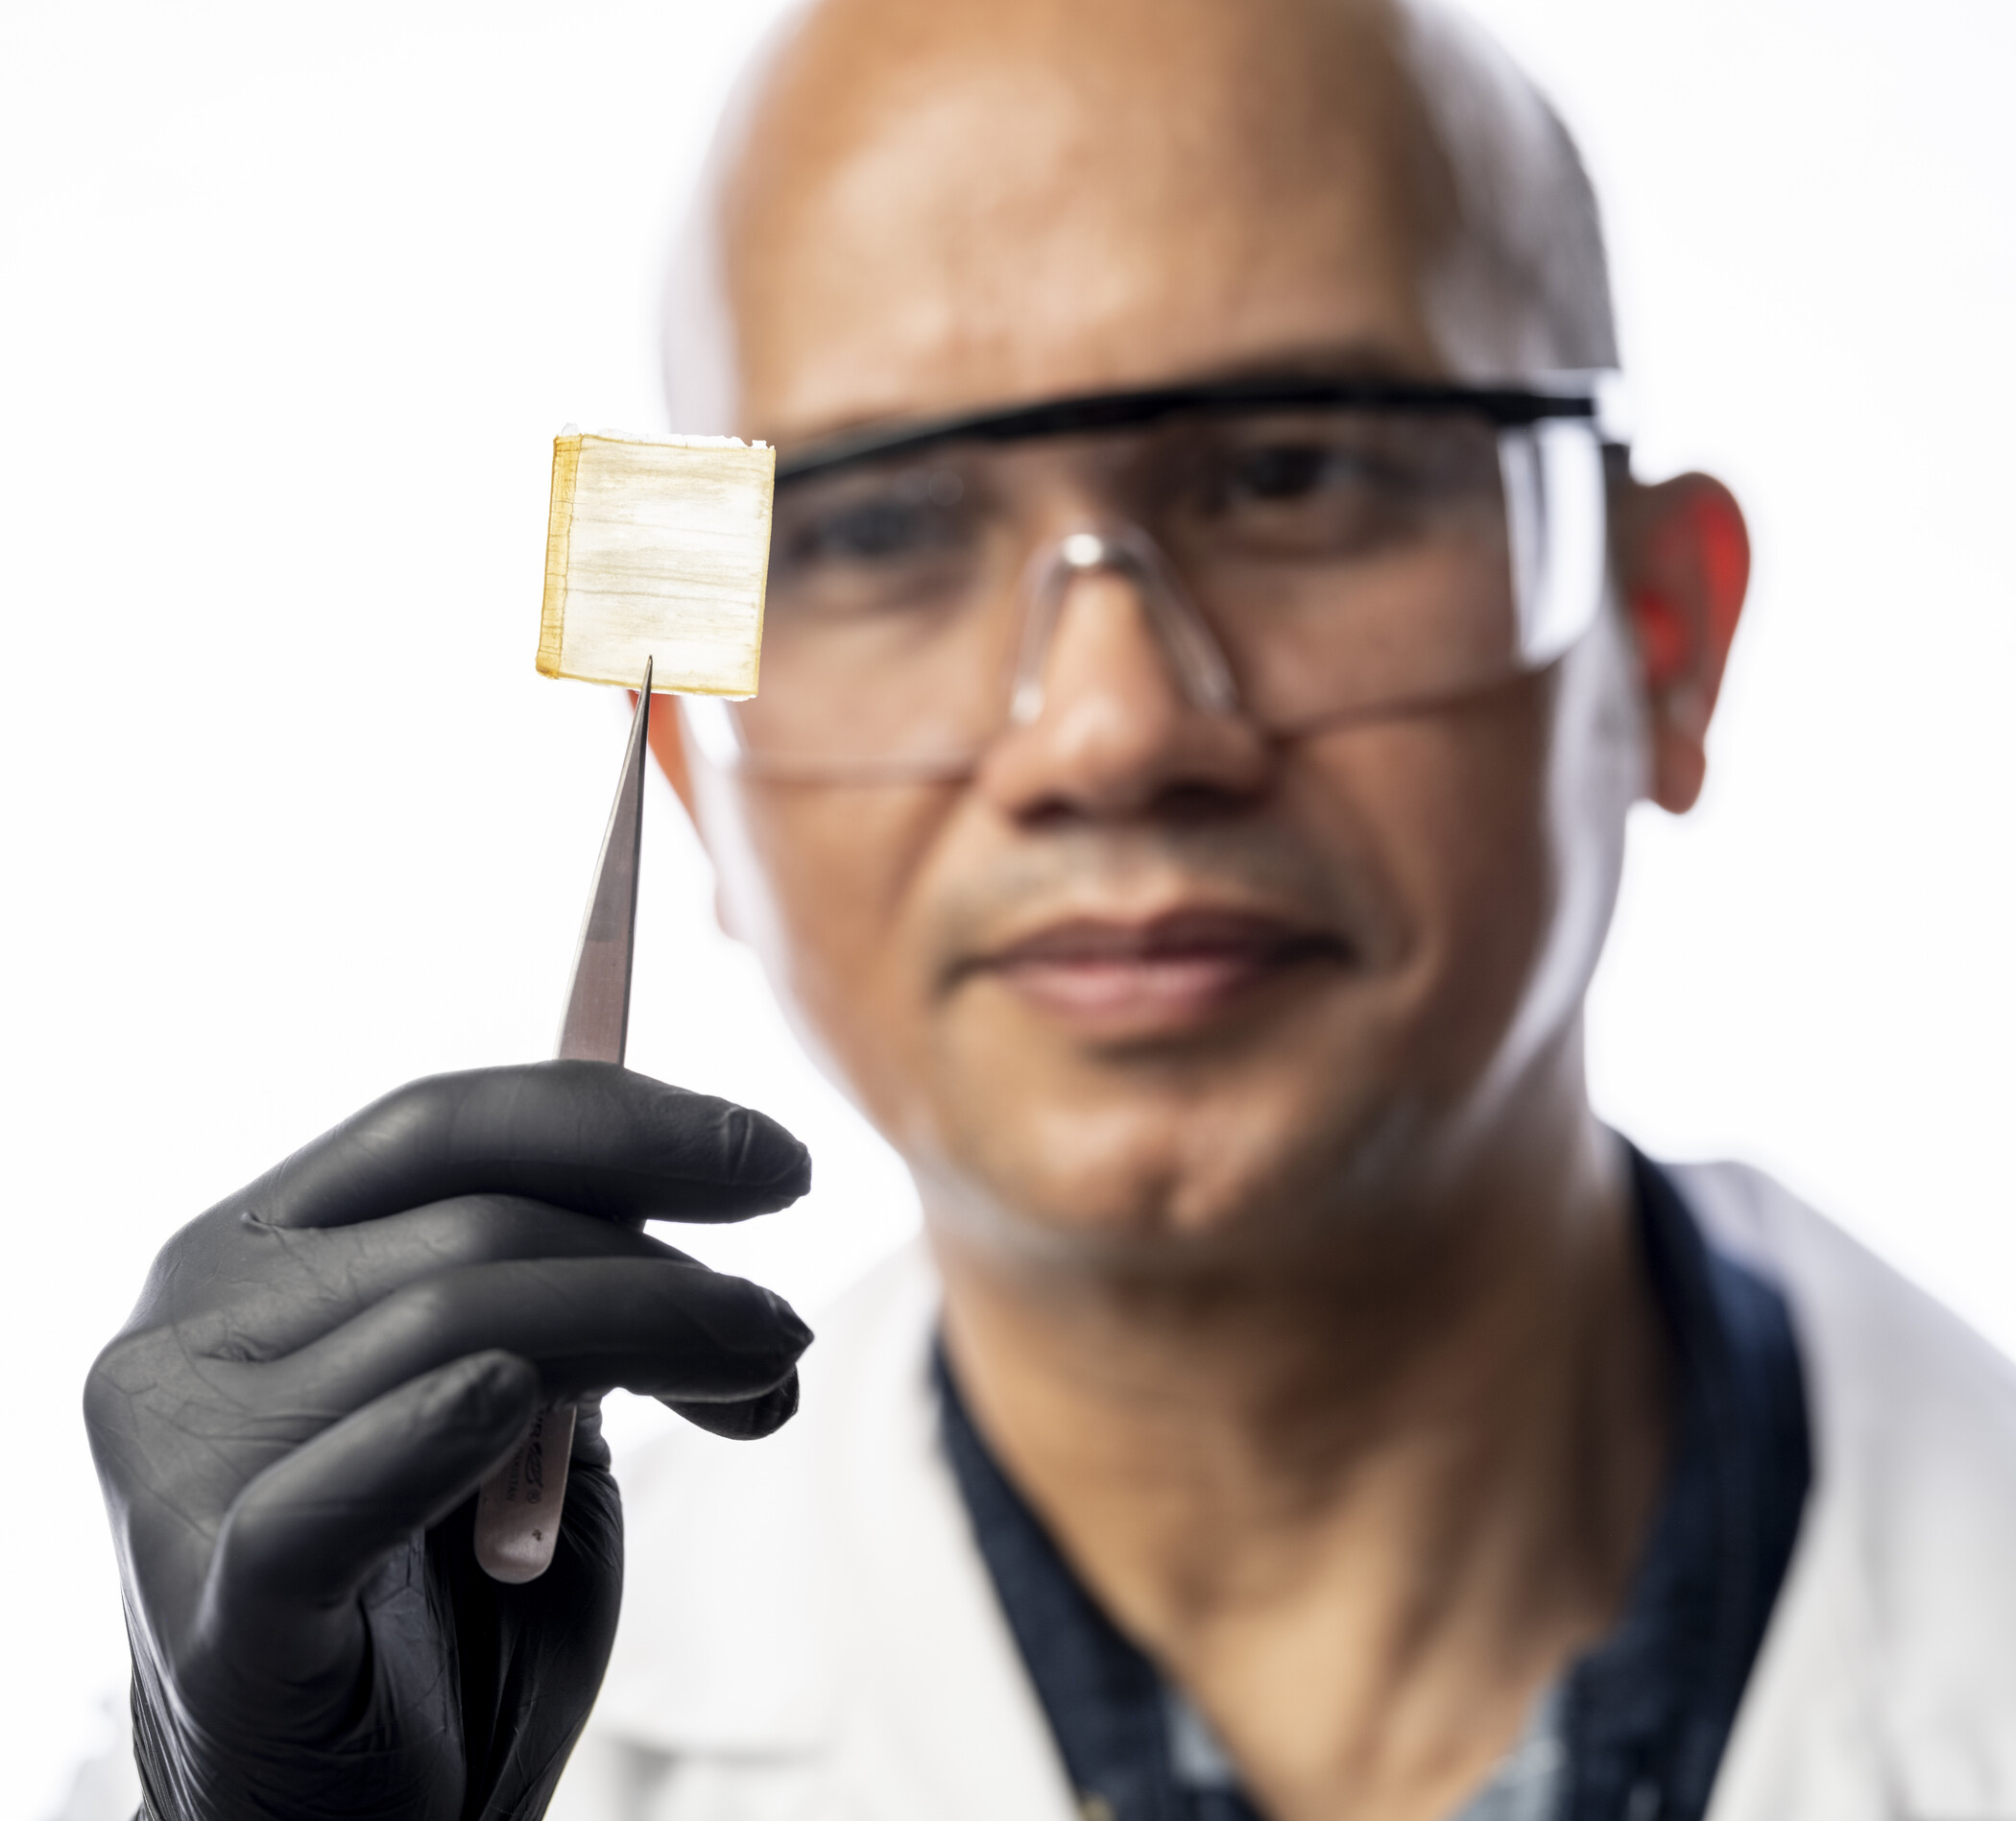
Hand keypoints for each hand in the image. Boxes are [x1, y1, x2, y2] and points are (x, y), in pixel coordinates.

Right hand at [85, 1060, 812, 1820]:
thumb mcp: (519, 1412)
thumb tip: (709, 1174)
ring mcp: (181, 1461)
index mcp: (249, 1254)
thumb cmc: (443, 1603)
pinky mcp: (213, 1600)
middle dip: (665, 1259)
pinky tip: (524, 1402)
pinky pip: (344, 1485)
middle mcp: (188, 1332)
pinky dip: (446, 1430)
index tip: (776, 1160)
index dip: (623, 1120)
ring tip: (764, 1379)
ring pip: (459, 1322)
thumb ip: (565, 1293)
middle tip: (782, 1322)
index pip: (442, 1123)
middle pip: (474, 1220)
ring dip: (652, 1331)